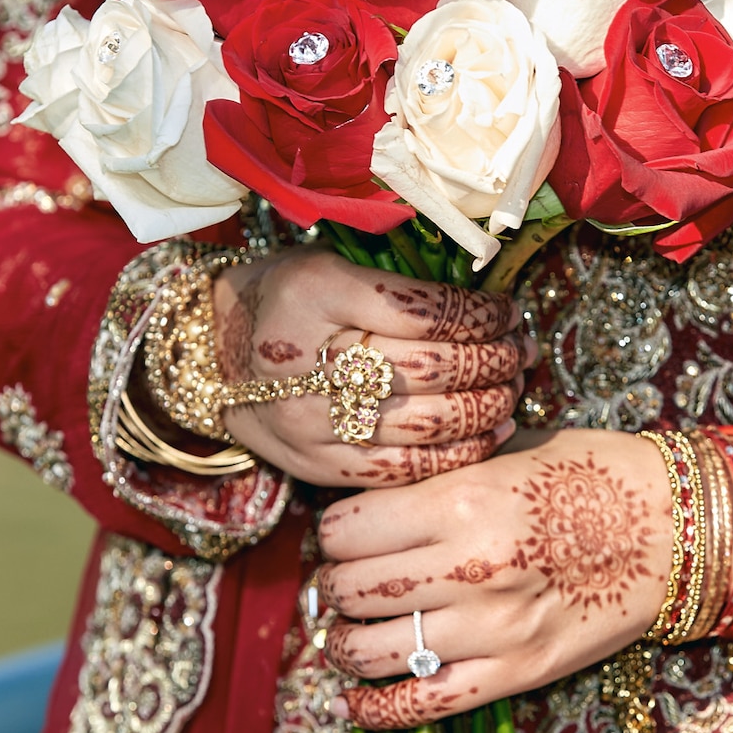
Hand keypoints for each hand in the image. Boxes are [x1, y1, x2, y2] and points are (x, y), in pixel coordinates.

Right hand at [217, 247, 530, 486]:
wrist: (210, 354)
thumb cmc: (285, 298)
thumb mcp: (330, 262)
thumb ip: (400, 278)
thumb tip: (489, 298)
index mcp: (316, 293)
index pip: (425, 310)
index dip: (481, 314)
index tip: (508, 311)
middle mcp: (310, 359)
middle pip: (433, 369)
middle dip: (495, 359)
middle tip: (522, 350)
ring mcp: (311, 420)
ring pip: (428, 423)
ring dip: (488, 406)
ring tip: (512, 387)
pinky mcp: (316, 465)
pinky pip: (403, 470)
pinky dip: (458, 454)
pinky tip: (488, 432)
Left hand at [313, 429, 674, 726]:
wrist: (680, 528)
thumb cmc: (596, 475)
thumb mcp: (510, 451)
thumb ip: (440, 473)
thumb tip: (371, 497)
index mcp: (462, 500)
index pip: (346, 529)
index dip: (332, 532)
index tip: (339, 534)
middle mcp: (469, 568)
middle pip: (352, 589)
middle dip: (333, 586)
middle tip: (340, 581)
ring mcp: (493, 629)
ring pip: (373, 651)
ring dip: (344, 645)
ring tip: (346, 633)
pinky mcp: (518, 673)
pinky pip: (425, 704)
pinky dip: (377, 709)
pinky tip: (356, 701)